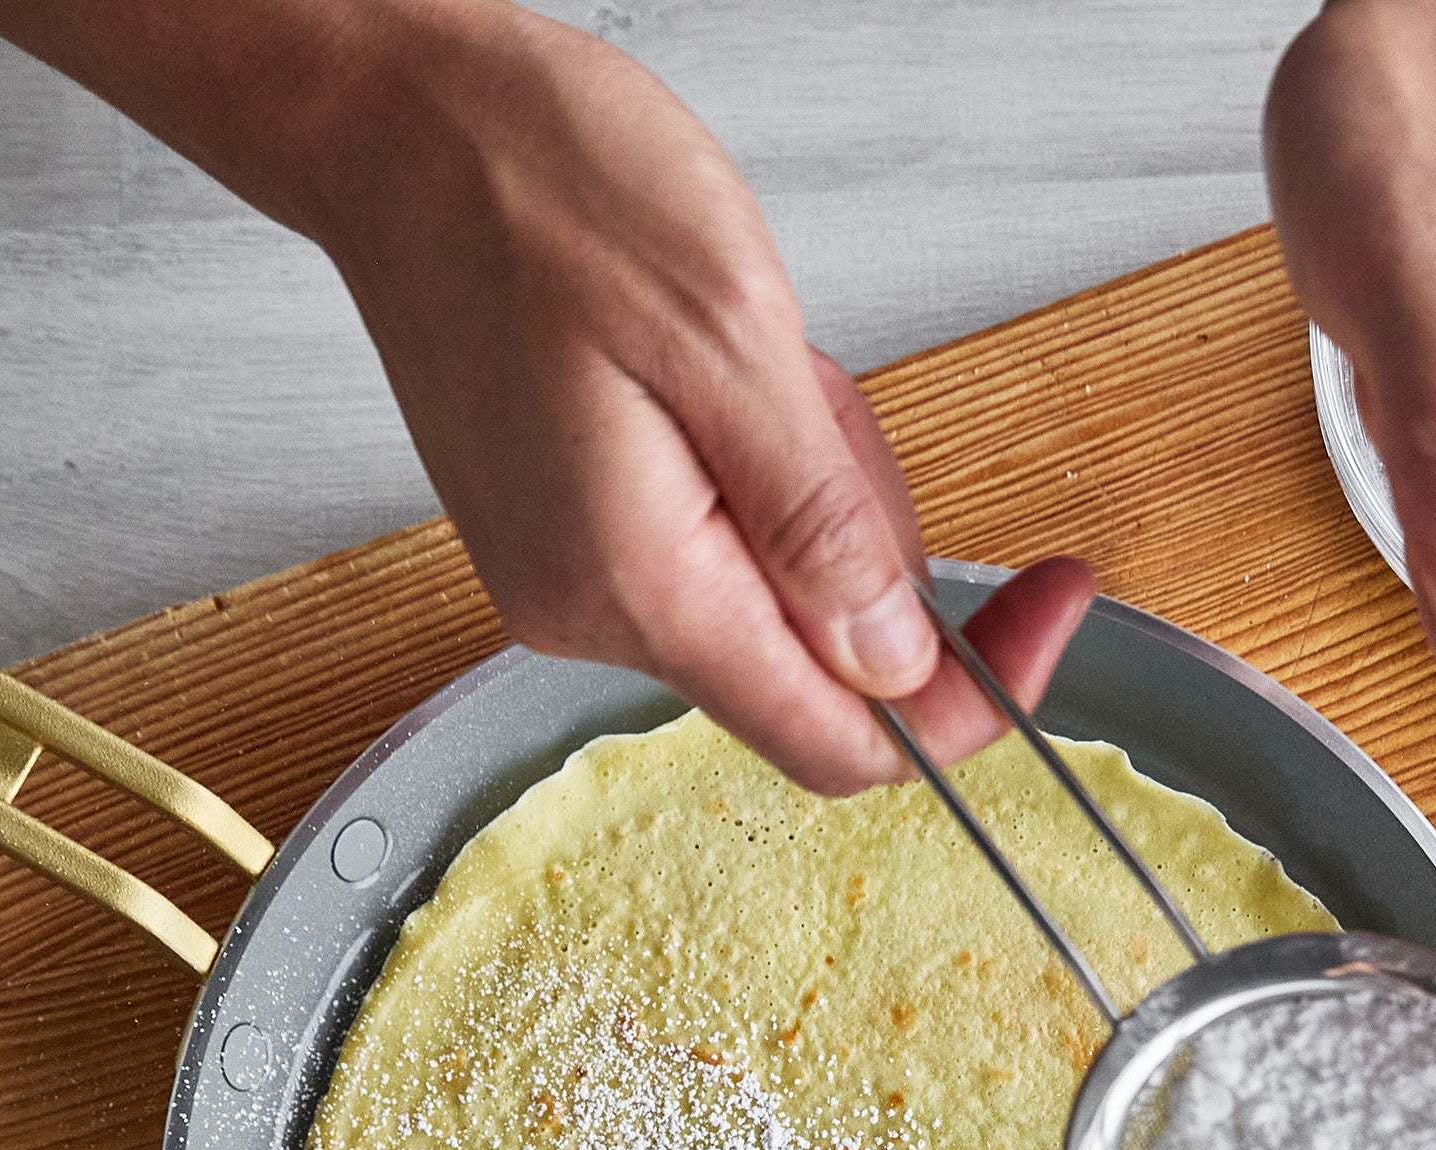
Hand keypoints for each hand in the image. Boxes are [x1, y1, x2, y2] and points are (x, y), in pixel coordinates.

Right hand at [0, 0, 1093, 793]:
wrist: (391, 120)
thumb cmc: (535, 184)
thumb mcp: (730, 335)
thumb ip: (825, 522)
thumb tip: (897, 662)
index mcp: (643, 586)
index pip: (841, 743)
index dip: (966, 702)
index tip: (1045, 608)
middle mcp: (595, 614)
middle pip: (818, 667)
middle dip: (868, 542)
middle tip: (821, 391)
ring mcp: (573, 581)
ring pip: (774, 597)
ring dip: (807, 487)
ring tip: (747, 358)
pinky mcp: (569, 537)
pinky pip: (717, 548)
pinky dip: (751, 469)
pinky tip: (705, 374)